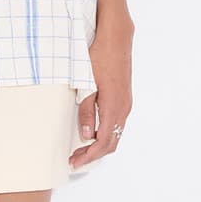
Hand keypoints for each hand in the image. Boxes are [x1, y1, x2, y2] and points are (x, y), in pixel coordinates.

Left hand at [69, 15, 133, 168]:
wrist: (116, 39)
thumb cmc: (100, 58)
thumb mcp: (86, 84)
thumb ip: (86, 111)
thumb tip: (85, 135)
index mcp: (114, 108)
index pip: (103, 142)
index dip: (89, 156)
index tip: (75, 162)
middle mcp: (123, 109)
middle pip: (111, 143)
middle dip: (93, 154)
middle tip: (75, 159)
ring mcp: (125, 104)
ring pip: (115, 134)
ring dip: (99, 145)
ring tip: (81, 149)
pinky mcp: (124, 98)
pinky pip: (116, 124)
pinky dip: (104, 134)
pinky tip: (91, 132)